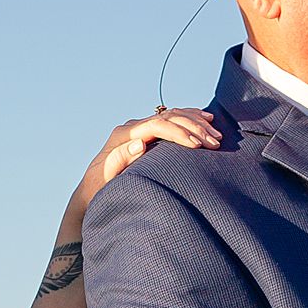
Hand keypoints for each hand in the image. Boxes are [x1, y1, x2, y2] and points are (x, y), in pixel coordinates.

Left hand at [75, 108, 220, 206]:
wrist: (92, 192)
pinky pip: (171, 118)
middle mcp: (131, 128)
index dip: (179, 133)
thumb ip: (119, 160)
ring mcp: (139, 128)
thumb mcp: (106, 180)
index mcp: (123, 136)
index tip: (198, 145)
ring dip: (196, 122)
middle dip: (194, 128)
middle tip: (215, 142)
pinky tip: (207, 119)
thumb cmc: (99, 191)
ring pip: (172, 115)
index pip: (157, 125)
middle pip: (168, 117)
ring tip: (216, 135)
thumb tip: (140, 145)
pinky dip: (190, 118)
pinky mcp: (146, 133)